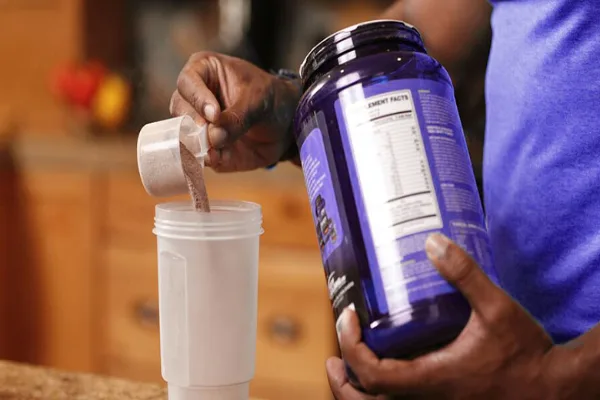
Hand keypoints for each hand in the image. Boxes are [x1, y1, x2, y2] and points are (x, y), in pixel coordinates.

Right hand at [170, 52, 300, 171]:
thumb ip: (237, 117)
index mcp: (204, 71)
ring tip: (217, 151)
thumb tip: (213, 137)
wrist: (288, 126)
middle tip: (214, 135)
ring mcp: (197, 124)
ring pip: (183, 134)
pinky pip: (198, 156)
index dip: (198, 98)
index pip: (187, 82)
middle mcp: (194, 98)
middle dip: (195, 124)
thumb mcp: (259, 101)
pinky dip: (208, 159)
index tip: (214, 115)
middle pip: (179, 109)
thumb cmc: (272, 99)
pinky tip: (220, 158)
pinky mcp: (205, 147)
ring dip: (198, 144)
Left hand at [327, 233, 555, 399]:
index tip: (347, 318)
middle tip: (332, 358)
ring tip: (346, 370)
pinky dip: (382, 397)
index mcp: (434, 380)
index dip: (352, 347)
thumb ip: (465, 275)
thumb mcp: (497, 309)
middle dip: (342, 382)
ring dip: (357, 394)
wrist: (554, 389)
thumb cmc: (527, 355)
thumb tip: (434, 242)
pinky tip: (385, 377)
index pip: (374, 374)